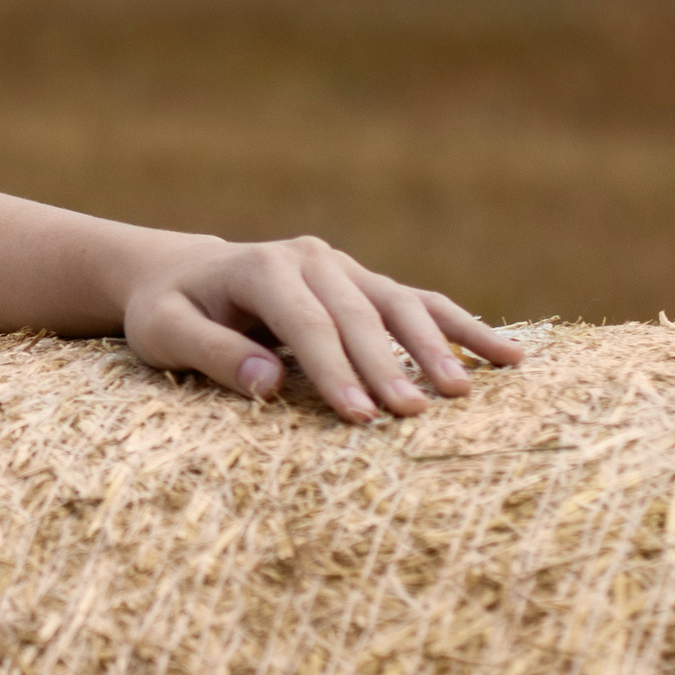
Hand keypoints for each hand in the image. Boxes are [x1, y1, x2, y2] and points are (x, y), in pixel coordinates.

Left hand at [116, 234, 522, 421]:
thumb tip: (270, 382)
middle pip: (357, 317)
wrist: (182, 276)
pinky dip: (463, 328)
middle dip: (385, 367)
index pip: (305, 323)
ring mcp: (345, 268)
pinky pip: (422, 304)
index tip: (359, 416)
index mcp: (260, 267)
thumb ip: (213, 354)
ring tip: (462, 393)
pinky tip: (509, 357)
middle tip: (411, 416)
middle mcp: (310, 259)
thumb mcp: (165, 332)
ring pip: (399, 306)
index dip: (334, 370)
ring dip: (434, 348)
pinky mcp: (367, 284)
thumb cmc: (169, 311)